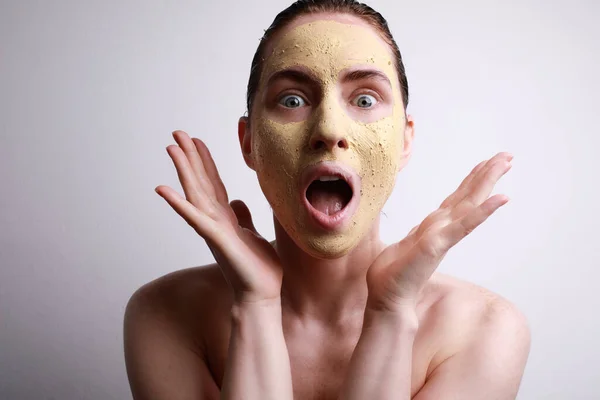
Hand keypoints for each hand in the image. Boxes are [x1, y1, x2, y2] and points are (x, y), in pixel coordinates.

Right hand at [155, 130, 282, 303]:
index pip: (212, 184)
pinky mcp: (218, 241)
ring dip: (183, 171)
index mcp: (225, 218)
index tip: (196, 141)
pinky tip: (163, 190)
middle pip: (200, 182)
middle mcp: (215, 221)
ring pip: (195, 194)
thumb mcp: (252, 235)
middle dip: (189, 157)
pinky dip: (180, 204)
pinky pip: (196, 219)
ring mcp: (213, 230)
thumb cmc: (258, 270)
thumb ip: (243, 217)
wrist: (260, 296)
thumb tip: (236, 201)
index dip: (204, 162)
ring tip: (171, 148)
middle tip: (177, 133)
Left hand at [366, 152, 512, 311]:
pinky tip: (500, 198)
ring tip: (506, 163)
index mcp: (434, 227)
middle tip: (508, 155)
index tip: (488, 162)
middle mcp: (442, 228)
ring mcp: (442, 236)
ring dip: (488, 182)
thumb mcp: (402, 246)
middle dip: (487, 174)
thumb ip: (415, 236)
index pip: (457, 199)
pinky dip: (482, 211)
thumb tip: (416, 229)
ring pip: (469, 203)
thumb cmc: (392, 278)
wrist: (388, 302)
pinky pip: (463, 225)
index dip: (473, 181)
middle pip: (468, 196)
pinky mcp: (438, 245)